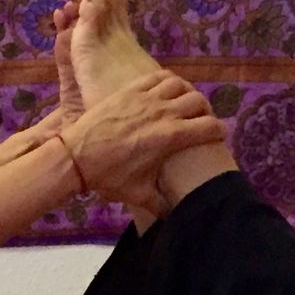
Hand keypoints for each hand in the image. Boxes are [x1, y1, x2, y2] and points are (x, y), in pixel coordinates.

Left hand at [56, 71, 225, 213]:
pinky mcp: (130, 90)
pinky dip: (168, 81)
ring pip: (180, 84)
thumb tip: (174, 217)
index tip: (218, 137)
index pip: (209, 127)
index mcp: (170, 137)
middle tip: (201, 121)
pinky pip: (158, 77)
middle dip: (205, 111)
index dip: (219, 131)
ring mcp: (145, 98)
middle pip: (198, 102)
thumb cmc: (108, 176)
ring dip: (187, 93)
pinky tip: (165, 90)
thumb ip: (161, 205)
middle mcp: (162, 113)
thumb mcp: (138, 194)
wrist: (75, 156)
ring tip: (184, 104)